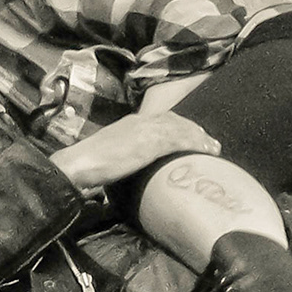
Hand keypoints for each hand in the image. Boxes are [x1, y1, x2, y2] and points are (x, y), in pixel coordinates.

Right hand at [49, 111, 220, 188]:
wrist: (78, 165)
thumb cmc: (88, 167)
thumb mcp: (111, 157)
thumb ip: (125, 157)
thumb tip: (131, 171)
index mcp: (129, 123)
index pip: (160, 120)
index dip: (179, 127)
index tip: (192, 136)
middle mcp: (139, 121)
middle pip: (174, 121)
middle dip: (193, 131)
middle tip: (209, 143)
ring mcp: (144, 130)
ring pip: (180, 129)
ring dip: (199, 138)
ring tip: (213, 149)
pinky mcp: (149, 141)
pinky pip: (178, 140)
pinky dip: (194, 144)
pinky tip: (205, 152)